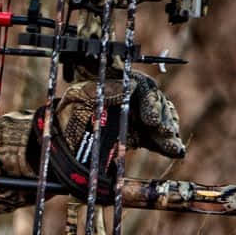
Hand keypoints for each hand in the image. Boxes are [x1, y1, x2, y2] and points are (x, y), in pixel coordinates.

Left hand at [35, 71, 185, 191]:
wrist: (59, 140)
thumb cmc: (66, 113)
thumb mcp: (77, 99)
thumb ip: (99, 92)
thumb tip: (126, 87)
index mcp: (118, 84)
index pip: (141, 86)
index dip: (149, 100)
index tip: (150, 118)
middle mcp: (131, 98)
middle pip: (155, 102)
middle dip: (162, 117)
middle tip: (161, 131)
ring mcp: (136, 115)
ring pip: (160, 118)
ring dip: (168, 131)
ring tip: (172, 145)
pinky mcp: (139, 134)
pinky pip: (156, 137)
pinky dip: (167, 143)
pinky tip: (175, 151)